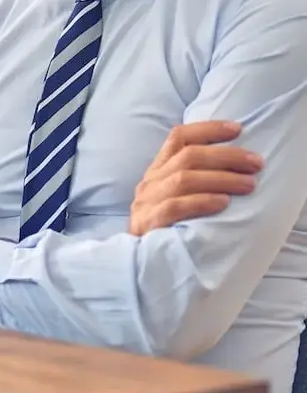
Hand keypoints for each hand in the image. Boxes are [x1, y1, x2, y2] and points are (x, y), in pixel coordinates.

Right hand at [130, 121, 263, 235]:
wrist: (136, 263)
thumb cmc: (164, 228)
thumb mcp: (172, 197)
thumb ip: (190, 179)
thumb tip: (232, 163)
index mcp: (157, 170)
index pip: (178, 137)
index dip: (207, 129)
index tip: (237, 129)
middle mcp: (150, 181)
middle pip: (187, 156)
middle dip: (226, 156)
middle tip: (255, 163)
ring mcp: (147, 202)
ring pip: (183, 179)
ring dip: (221, 179)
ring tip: (248, 184)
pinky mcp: (149, 223)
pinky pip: (174, 208)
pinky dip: (201, 202)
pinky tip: (223, 202)